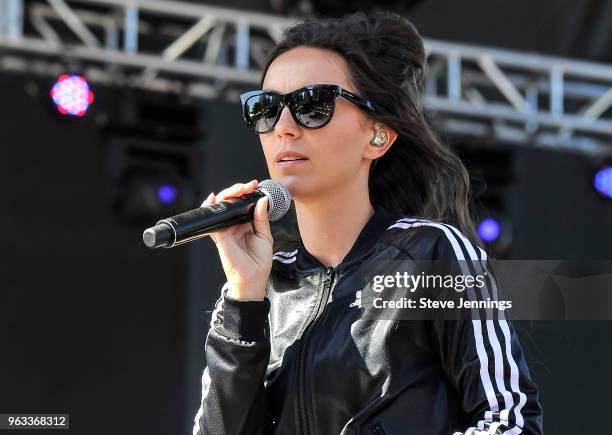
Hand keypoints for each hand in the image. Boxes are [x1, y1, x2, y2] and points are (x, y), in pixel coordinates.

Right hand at [201, 180, 272, 300]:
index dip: (247, 194)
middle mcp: (234, 226)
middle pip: (231, 203)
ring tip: (237, 190)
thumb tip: (262, 201)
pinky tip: (214, 199)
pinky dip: (210, 208)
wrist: (253, 279)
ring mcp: (225, 230)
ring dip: (227, 195)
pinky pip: (211, 221)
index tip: (254, 186)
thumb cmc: (259, 262)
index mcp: (245, 225)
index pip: (243, 205)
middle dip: (237, 191)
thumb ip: (262, 219)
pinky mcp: (219, 236)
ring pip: (221, 208)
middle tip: (247, 186)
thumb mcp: (265, 237)